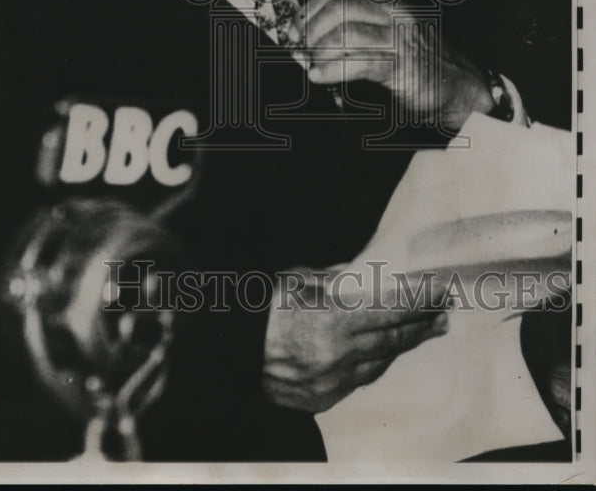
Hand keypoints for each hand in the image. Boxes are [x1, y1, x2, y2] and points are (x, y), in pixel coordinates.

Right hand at [262, 267, 448, 413]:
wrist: (229, 358)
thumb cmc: (259, 311)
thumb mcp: (296, 280)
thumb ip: (335, 279)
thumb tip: (367, 274)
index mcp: (331, 321)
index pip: (390, 309)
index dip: (418, 299)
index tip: (439, 289)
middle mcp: (338, 355)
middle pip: (394, 337)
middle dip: (422, 321)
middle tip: (445, 308)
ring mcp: (333, 381)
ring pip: (383, 360)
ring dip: (407, 342)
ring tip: (429, 327)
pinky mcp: (325, 398)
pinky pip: (363, 378)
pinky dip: (380, 361)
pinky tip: (392, 350)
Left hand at [289, 0, 493, 130]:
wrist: (460, 87)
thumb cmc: (420, 63)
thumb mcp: (387, 35)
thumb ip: (356, 30)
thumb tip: (310, 38)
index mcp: (387, 1)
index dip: (309, 10)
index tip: (294, 28)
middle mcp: (394, 12)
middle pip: (338, 9)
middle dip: (311, 30)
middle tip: (300, 50)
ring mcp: (400, 36)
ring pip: (345, 32)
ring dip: (319, 50)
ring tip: (311, 65)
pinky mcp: (402, 64)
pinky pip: (358, 61)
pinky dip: (332, 68)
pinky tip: (320, 76)